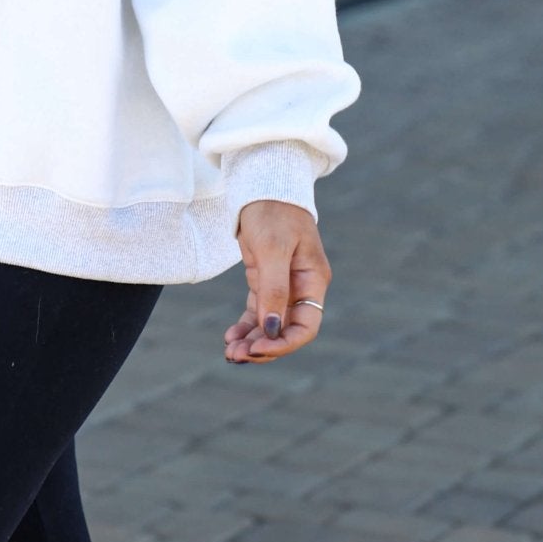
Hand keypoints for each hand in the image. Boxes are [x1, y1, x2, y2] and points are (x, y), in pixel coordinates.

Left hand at [224, 198, 329, 363]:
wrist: (260, 184)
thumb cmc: (273, 211)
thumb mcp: (273, 249)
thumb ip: (274, 289)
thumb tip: (272, 328)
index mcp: (312, 280)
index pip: (305, 326)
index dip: (284, 343)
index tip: (258, 349)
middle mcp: (300, 287)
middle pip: (286, 330)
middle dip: (263, 347)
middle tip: (236, 356)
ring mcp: (282, 285)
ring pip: (269, 325)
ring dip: (251, 341)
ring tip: (229, 352)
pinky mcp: (264, 279)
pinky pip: (257, 312)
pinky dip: (245, 327)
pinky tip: (230, 337)